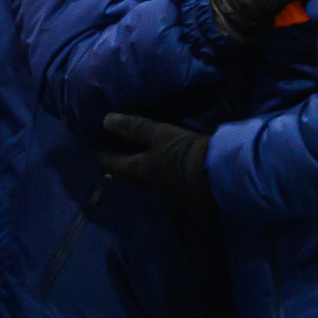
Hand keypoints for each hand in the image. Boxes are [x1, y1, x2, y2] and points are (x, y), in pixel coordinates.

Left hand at [96, 112, 213, 204]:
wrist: (220, 175)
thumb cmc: (184, 151)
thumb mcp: (159, 134)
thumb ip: (133, 128)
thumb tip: (105, 121)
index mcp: (138, 171)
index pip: (112, 164)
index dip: (103, 153)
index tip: (97, 143)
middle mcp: (147, 186)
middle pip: (127, 176)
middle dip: (120, 163)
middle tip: (116, 149)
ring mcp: (165, 194)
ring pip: (145, 181)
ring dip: (139, 170)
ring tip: (139, 157)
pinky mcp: (182, 196)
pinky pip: (162, 184)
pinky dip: (156, 174)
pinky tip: (163, 167)